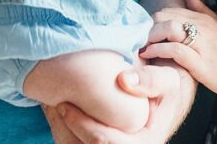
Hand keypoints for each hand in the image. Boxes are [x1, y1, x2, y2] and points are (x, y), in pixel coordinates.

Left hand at [44, 62, 194, 143]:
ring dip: (60, 132)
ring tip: (49, 108)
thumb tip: (124, 79)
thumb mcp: (168, 80)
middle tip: (51, 105)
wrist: (159, 99)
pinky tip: (55, 113)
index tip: (63, 105)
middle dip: (64, 130)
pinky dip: (61, 133)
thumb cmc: (161, 89)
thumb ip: (151, 78)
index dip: (81, 125)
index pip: (105, 142)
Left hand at [139, 0, 216, 105]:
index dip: (154, 21)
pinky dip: (158, 51)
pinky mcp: (201, 63)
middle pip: (164, 16)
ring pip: (167, 29)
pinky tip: (150, 56)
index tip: (145, 33)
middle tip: (139, 42)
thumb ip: (203, 11)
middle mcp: (202, 27)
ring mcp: (202, 44)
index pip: (170, 10)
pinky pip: (173, 50)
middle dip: (148, 28)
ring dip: (149, 37)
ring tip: (141, 48)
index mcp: (205, 19)